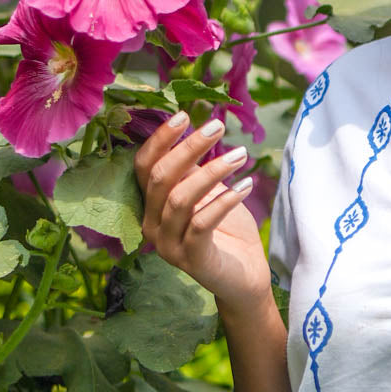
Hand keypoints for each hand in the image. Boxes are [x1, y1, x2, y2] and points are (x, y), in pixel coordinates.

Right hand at [134, 113, 270, 307]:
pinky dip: (226, 199)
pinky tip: (247, 184)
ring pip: (181, 198)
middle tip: (218, 126)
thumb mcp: (209, 192)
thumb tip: (192, 128)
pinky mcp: (192, 259)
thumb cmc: (227, 229)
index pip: (143, 166)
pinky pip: (203, 222)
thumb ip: (194, 170)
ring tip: (241, 154)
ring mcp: (168, 245)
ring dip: (212, 171)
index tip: (184, 114)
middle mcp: (151, 225)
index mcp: (151, 205)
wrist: (243, 277)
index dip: (160, 139)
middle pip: (161, 178)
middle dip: (189, 147)